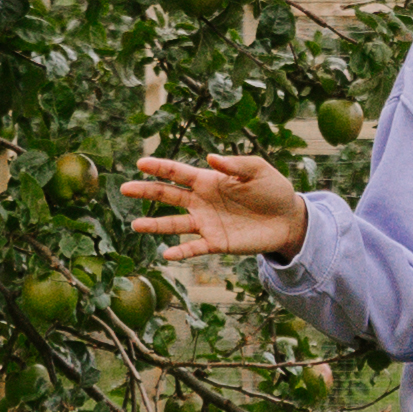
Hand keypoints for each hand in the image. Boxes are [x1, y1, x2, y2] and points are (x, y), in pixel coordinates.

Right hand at [124, 148, 308, 260]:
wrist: (288, 219)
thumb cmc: (273, 190)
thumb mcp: (258, 170)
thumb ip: (235, 164)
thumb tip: (211, 158)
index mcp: (209, 181)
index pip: (178, 173)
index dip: (159, 167)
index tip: (140, 163)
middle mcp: (202, 202)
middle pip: (168, 196)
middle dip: (146, 191)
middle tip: (124, 188)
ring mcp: (207, 223)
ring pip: (175, 224)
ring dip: (155, 225)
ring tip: (135, 225)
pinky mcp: (216, 242)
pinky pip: (194, 248)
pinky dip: (181, 251)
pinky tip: (166, 253)